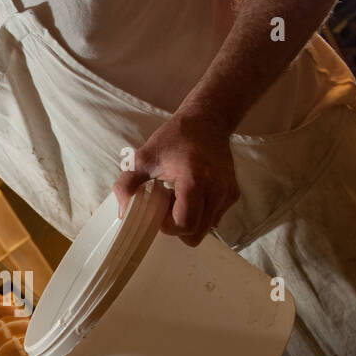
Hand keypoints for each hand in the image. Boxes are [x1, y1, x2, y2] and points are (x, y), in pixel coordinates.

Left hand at [113, 109, 239, 245]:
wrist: (207, 121)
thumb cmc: (174, 138)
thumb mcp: (143, 157)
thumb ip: (127, 184)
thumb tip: (123, 212)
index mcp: (195, 180)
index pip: (184, 224)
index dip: (167, 225)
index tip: (157, 209)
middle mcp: (217, 190)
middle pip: (195, 234)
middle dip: (177, 227)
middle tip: (166, 206)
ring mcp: (227, 194)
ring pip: (205, 229)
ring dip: (188, 221)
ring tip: (178, 197)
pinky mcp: (233, 195)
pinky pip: (213, 219)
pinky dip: (200, 214)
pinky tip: (190, 195)